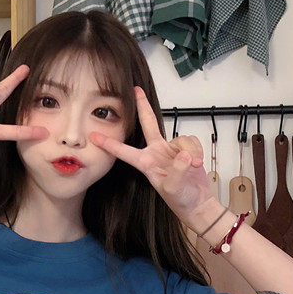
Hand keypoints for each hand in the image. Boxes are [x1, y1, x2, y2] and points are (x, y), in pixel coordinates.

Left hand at [88, 85, 214, 232]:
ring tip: (194, 166)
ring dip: (190, 150)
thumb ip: (178, 170)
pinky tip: (198, 163)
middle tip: (136, 90)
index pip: (125, 152)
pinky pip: (192, 142)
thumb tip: (183, 154)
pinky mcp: (186, 149)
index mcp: (146, 163)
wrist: (197, 203)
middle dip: (143, 106)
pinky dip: (197, 151)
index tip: (94, 137)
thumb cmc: (181, 199)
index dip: (110, 144)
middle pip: (149, 124)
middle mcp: (156, 153)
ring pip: (181, 138)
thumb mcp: (174, 188)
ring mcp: (171, 150)